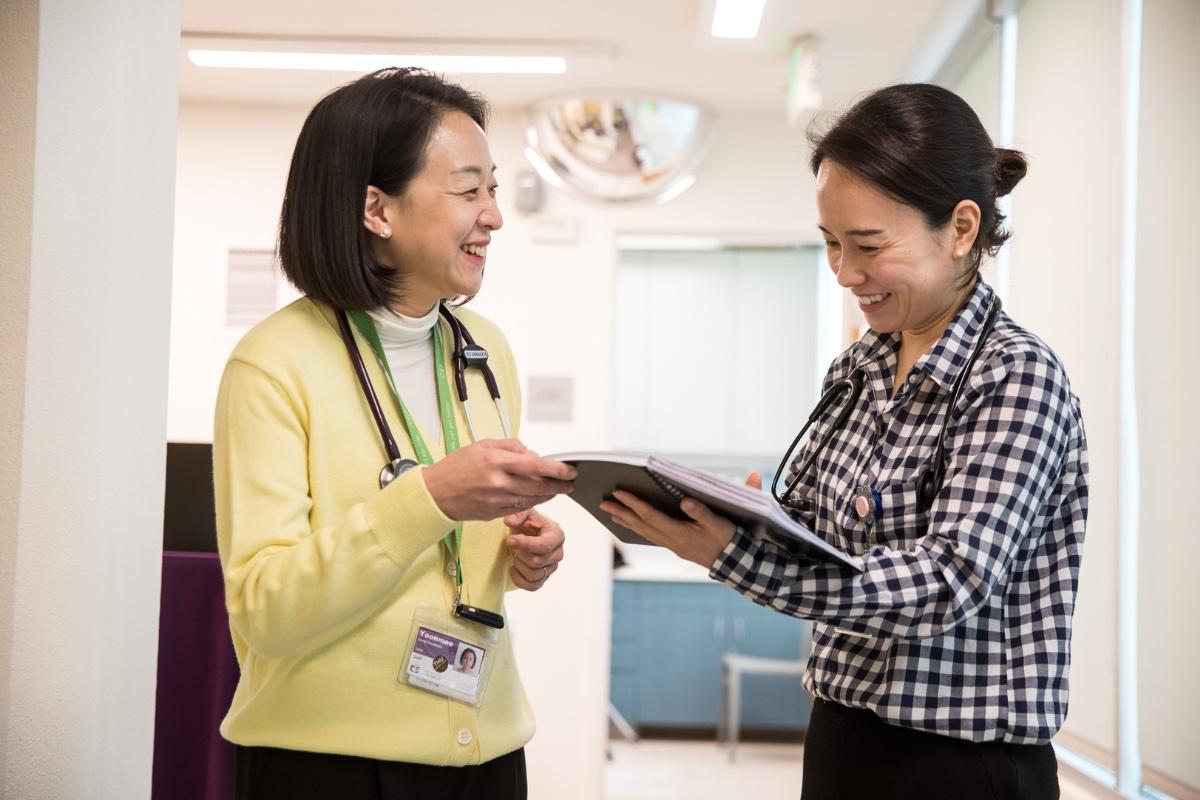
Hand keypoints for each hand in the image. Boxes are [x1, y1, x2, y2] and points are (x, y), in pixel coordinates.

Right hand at [422, 439, 575, 520]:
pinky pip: (522, 507)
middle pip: (539, 485)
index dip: (556, 469)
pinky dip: (535, 501)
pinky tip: (541, 496)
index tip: (569, 469)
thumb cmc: (457, 467)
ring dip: (550, 494)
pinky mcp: (496, 513)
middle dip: (559, 484)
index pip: (535, 465)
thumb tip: (532, 454)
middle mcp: (498, 483)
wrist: (436, 494)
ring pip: (534, 498)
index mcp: (495, 462)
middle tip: (571, 481)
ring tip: (560, 488)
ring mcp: (498, 501)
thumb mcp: (482, 445)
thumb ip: (511, 447)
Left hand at [504, 509, 564, 590]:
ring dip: (519, 565)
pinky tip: (512, 568)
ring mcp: (552, 567)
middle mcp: (558, 553)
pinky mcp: (545, 578)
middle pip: (536, 561)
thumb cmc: (529, 523)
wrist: (531, 533)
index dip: (525, 544)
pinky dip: (519, 580)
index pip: (544, 545)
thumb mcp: (525, 513)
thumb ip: (518, 514)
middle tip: (513, 544)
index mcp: (557, 535)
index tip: (510, 540)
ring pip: (534, 574)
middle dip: (520, 553)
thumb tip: (509, 521)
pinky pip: (533, 586)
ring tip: (515, 554)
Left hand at [599, 472, 761, 567]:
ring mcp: (673, 545)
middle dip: (621, 512)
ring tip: (611, 513)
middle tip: (603, 502)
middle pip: (641, 524)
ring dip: (627, 521)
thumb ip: (702, 511)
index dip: (633, 503)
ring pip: (644, 531)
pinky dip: (639, 528)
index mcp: (679, 533)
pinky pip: (652, 536)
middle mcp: (671, 541)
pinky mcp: (677, 546)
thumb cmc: (729, 540)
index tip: (618, 493)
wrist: (736, 564)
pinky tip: (634, 524)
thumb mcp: (719, 523)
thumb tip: (685, 500)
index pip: (650, 515)